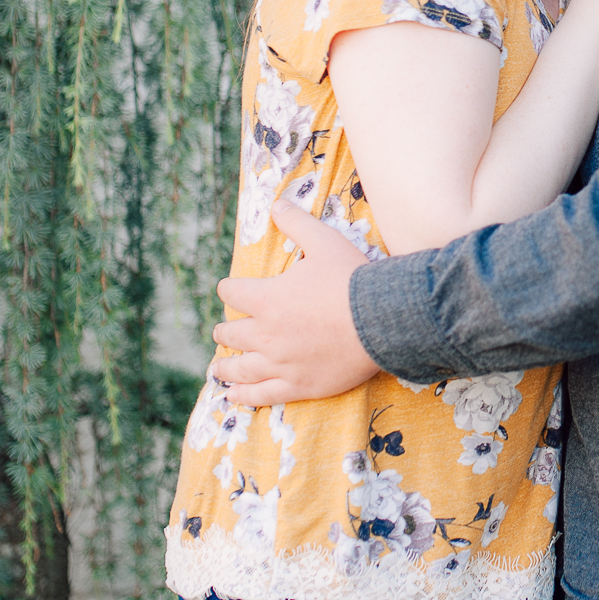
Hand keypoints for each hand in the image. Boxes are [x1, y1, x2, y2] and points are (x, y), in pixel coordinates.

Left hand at [214, 201, 380, 404]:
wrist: (381, 319)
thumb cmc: (351, 278)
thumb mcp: (324, 241)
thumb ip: (297, 223)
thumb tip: (276, 203)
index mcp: (268, 298)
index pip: (234, 293)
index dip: (229, 289)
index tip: (229, 289)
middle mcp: (267, 334)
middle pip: (233, 333)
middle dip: (226, 329)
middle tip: (223, 330)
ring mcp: (281, 364)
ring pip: (241, 368)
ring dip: (225, 366)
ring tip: (217, 367)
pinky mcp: (298, 385)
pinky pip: (262, 395)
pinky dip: (243, 395)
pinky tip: (233, 396)